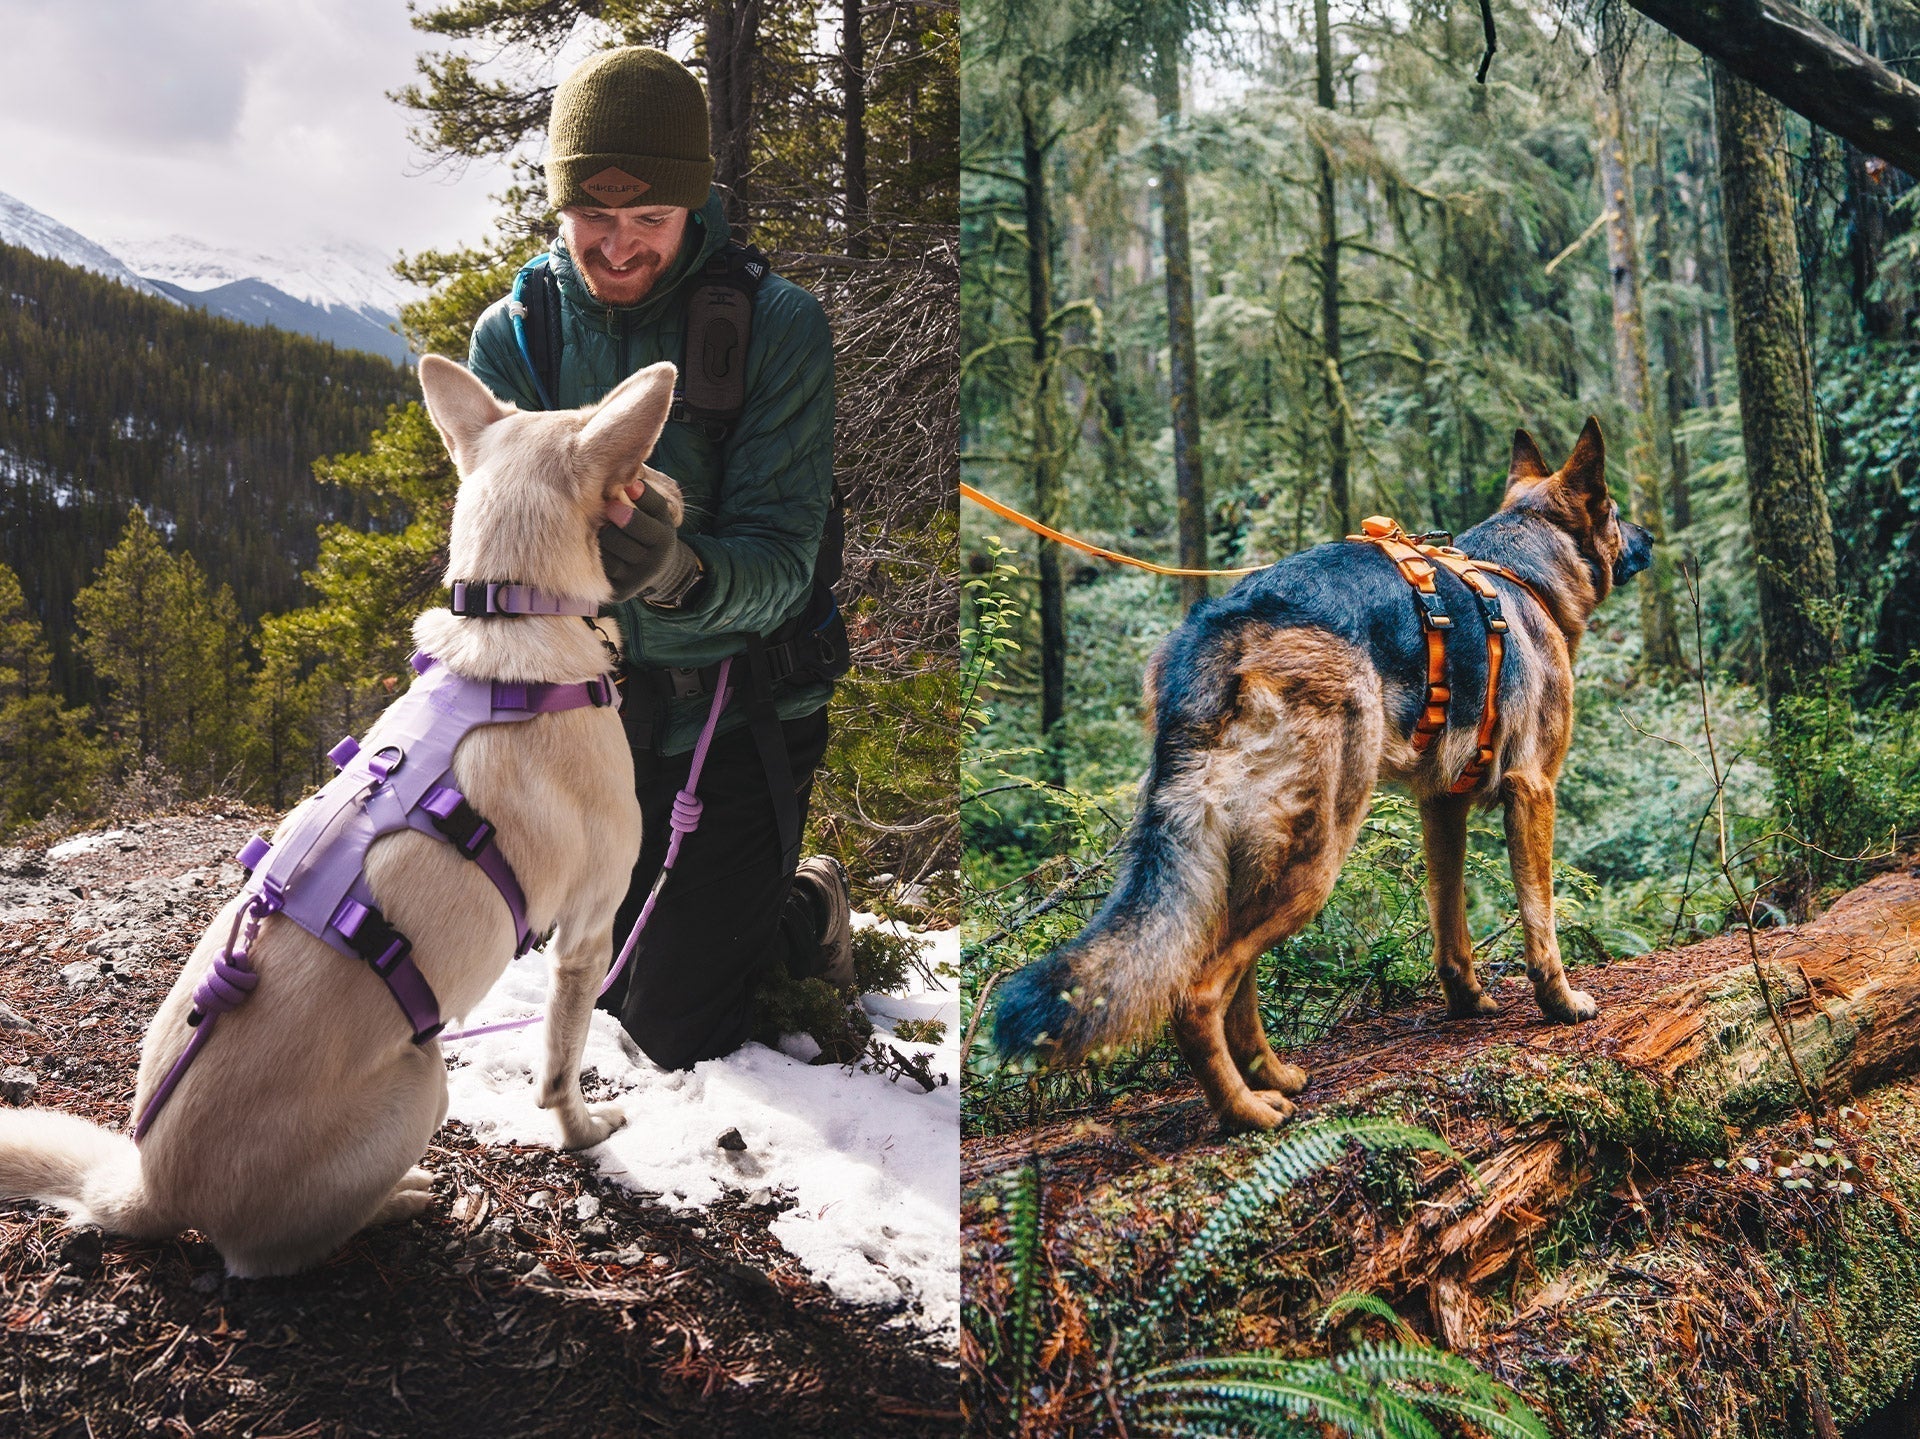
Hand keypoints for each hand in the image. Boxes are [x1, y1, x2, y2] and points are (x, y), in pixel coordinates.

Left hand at [599, 482, 703, 605]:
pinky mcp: (619, 593)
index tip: (612, 502)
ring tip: (603, 531)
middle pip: (614, 538)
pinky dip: (595, 556)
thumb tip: (629, 482)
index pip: (638, 524)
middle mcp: (652, 565)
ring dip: (600, 539)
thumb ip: (646, 496)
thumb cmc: (652, 529)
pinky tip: (599, 548)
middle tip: (605, 515)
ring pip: (604, 554)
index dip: (621, 511)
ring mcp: (635, 581)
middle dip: (606, 525)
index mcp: (664, 540)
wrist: (658, 569)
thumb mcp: (657, 513)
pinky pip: (598, 571)